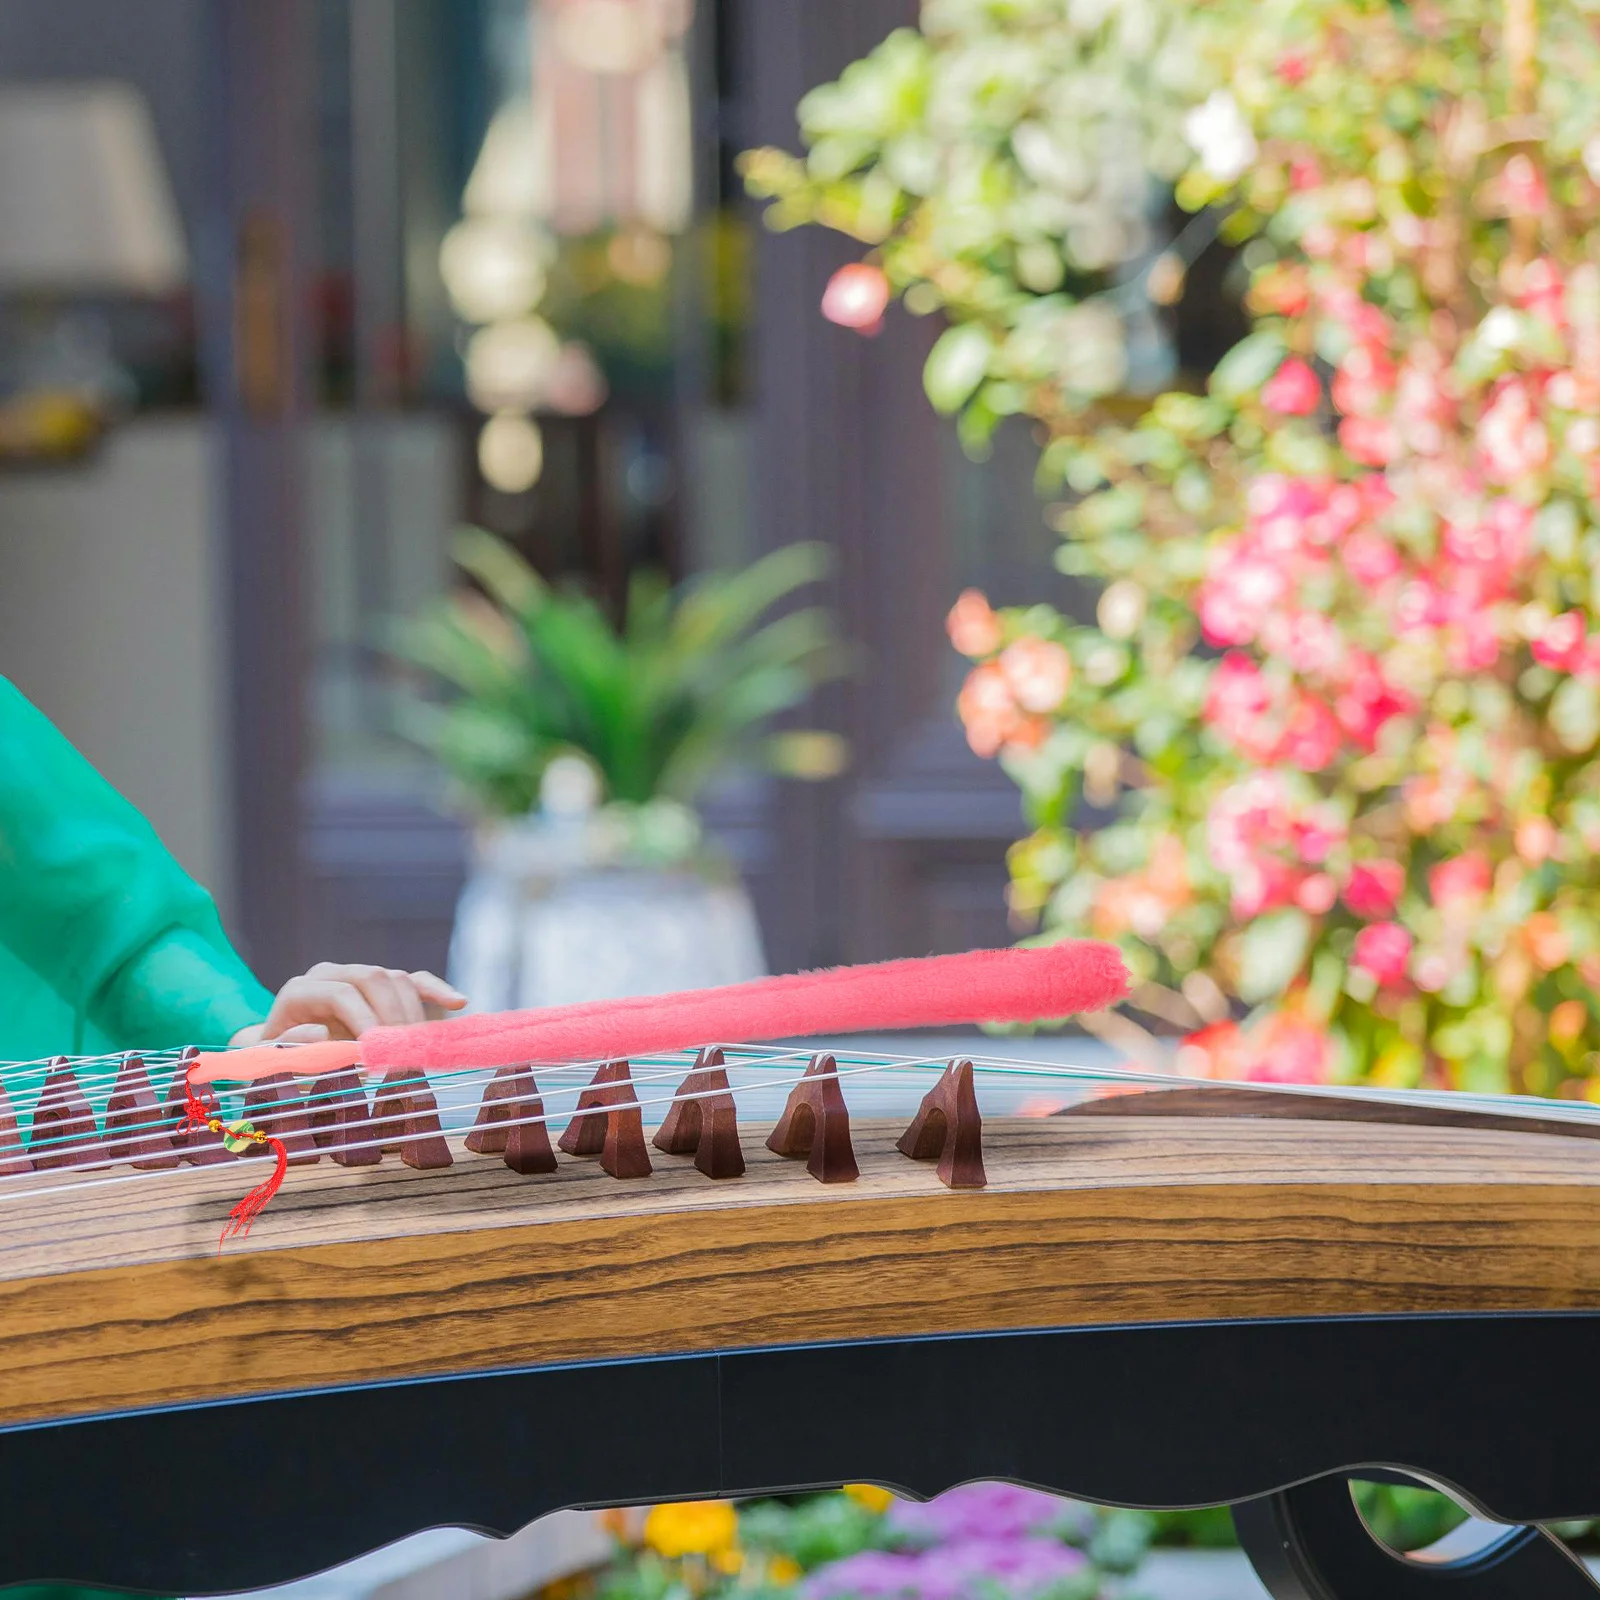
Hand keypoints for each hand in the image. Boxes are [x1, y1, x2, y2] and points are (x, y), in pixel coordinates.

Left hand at [229, 964, 466, 1045]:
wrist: (281, 1050)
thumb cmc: (279, 1060)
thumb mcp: (278, 1058)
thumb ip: (297, 1046)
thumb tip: (321, 1031)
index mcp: (302, 990)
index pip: (341, 994)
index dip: (364, 1020)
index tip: (380, 1051)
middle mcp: (332, 974)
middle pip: (374, 978)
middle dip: (394, 1016)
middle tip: (406, 1052)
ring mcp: (360, 976)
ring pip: (397, 979)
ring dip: (413, 1013)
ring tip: (419, 1048)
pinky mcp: (383, 986)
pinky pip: (415, 981)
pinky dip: (437, 991)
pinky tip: (458, 1003)